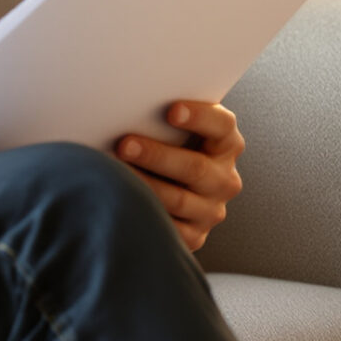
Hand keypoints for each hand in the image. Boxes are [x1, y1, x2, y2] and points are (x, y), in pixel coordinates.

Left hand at [116, 101, 244, 250]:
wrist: (168, 189)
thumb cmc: (166, 147)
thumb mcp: (174, 131)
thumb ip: (164, 118)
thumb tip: (127, 104)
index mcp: (226, 144)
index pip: (221, 126)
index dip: (199, 117)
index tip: (172, 110)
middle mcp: (225, 179)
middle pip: (195, 168)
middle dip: (157, 155)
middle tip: (124, 144)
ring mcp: (211, 210)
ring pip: (178, 200)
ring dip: (144, 186)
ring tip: (113, 174)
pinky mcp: (194, 236)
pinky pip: (170, 230)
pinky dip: (144, 214)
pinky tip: (122, 202)